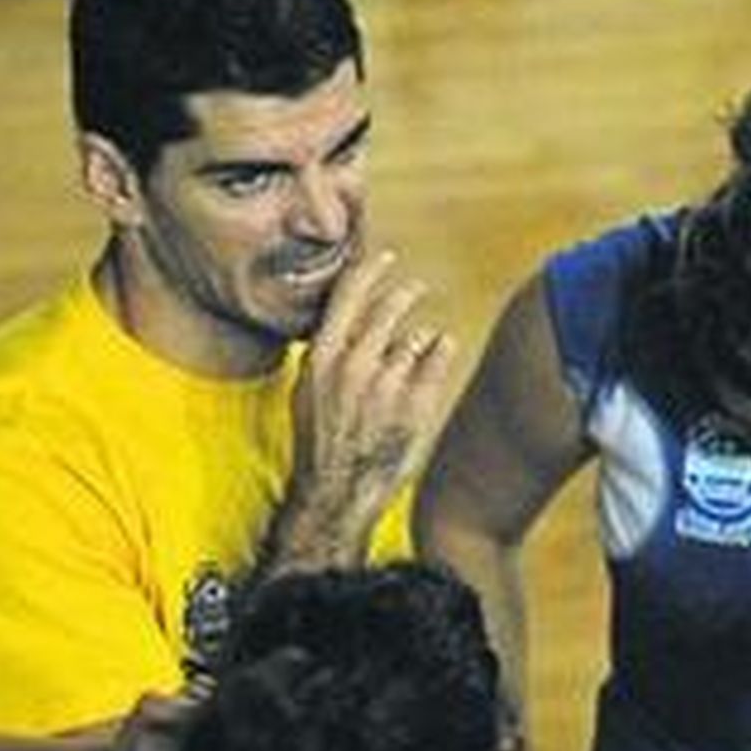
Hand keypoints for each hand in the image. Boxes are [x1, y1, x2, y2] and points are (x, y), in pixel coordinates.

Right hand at [274, 247, 455, 568]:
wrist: (337, 493)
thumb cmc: (322, 443)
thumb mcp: (308, 391)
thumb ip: (327, 351)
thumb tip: (344, 313)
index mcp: (323, 358)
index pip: (348, 296)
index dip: (371, 271)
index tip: (385, 257)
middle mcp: (355, 367)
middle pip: (389, 308)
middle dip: (406, 293)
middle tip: (416, 287)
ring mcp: (388, 386)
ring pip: (416, 336)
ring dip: (421, 338)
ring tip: (418, 350)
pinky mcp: (417, 405)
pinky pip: (439, 356)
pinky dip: (441, 350)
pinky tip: (439, 353)